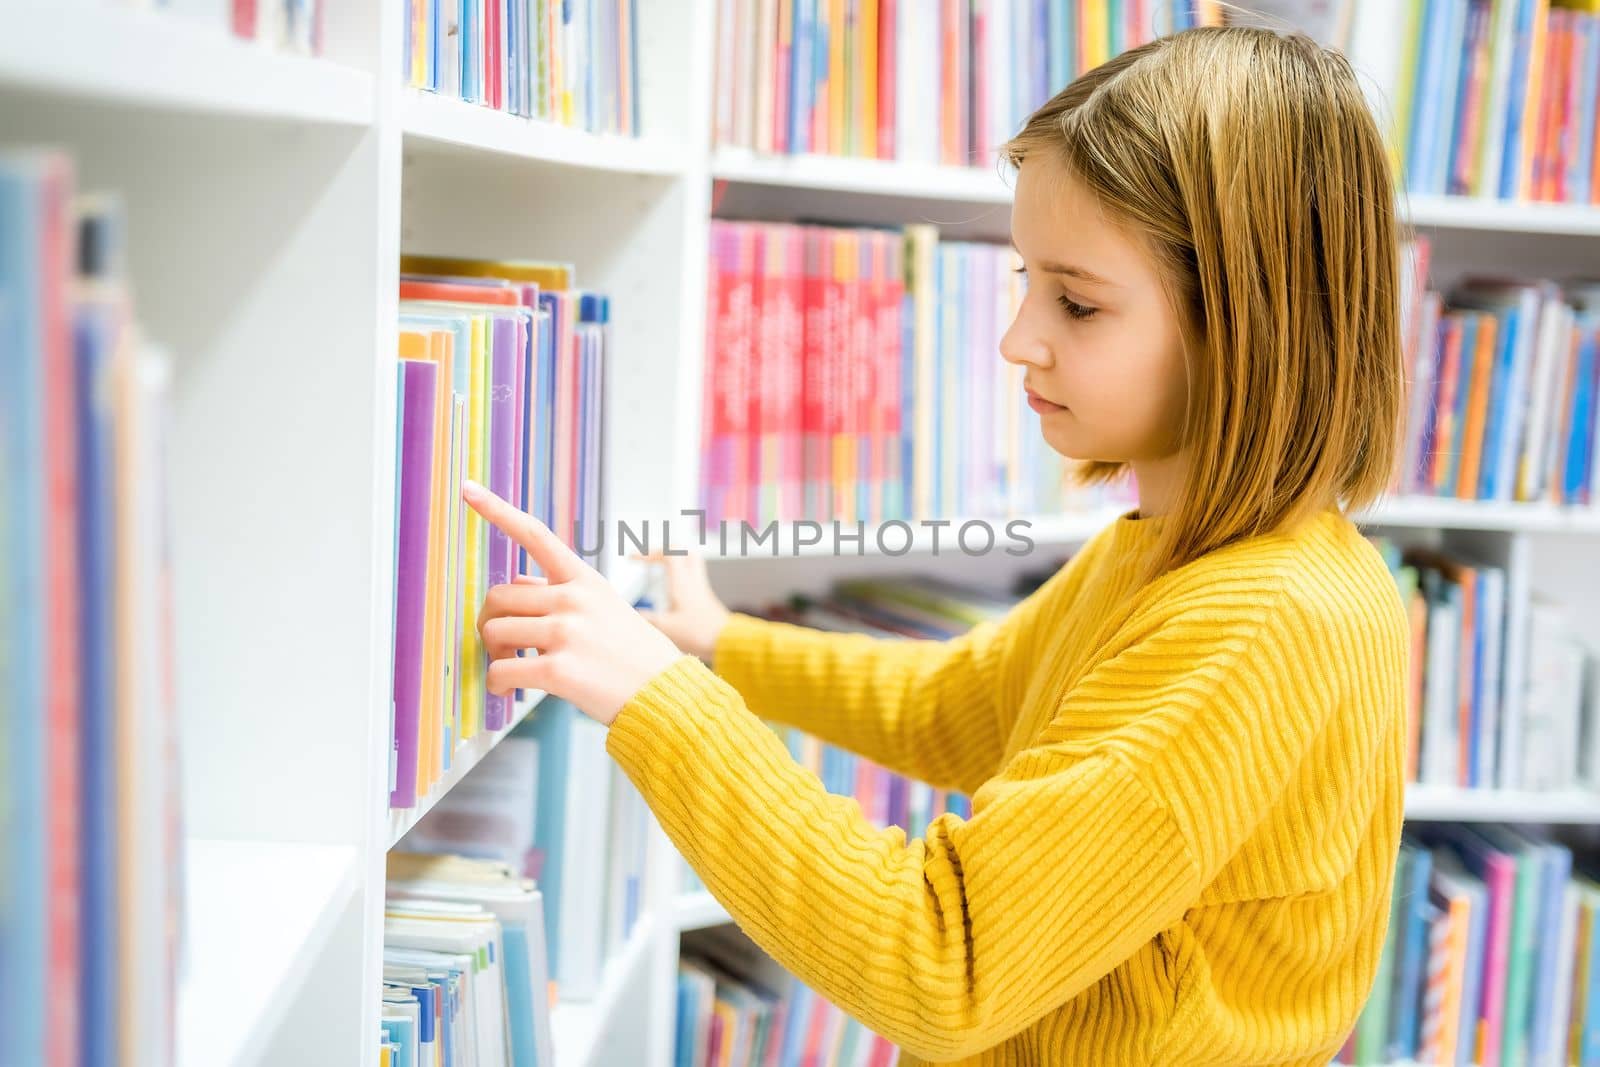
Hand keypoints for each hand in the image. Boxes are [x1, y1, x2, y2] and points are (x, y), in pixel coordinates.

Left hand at [463, 480, 683, 725]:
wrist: (664, 694)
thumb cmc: (633, 655)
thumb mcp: (605, 609)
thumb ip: (559, 594)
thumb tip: (516, 586)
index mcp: (584, 580)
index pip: (536, 535)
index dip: (497, 510)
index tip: (468, 490)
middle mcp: (573, 599)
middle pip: (498, 596)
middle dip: (490, 623)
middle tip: (502, 647)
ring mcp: (566, 632)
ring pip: (494, 632)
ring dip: (494, 655)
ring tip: (513, 669)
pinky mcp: (558, 669)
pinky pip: (501, 670)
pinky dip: (497, 684)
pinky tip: (509, 692)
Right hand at [634, 552, 730, 661]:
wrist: (727, 642)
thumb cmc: (699, 634)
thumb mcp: (666, 628)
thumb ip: (647, 619)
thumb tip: (632, 613)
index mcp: (682, 583)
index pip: (668, 554)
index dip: (648, 552)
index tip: (632, 559)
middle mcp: (693, 581)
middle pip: (684, 551)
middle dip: (664, 550)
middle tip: (651, 558)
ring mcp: (701, 589)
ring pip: (691, 562)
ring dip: (675, 561)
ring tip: (660, 568)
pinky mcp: (706, 599)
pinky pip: (693, 577)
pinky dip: (680, 576)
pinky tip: (671, 590)